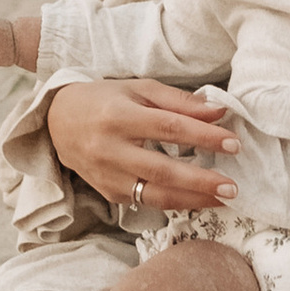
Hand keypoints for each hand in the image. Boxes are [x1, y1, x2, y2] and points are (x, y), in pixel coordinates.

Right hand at [43, 78, 239, 215]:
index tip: (233, 144)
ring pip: (154, 194)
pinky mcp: (108, 192)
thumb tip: (220, 111)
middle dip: (201, 181)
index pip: (169, 127)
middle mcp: (110, 149)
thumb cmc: (104, 99)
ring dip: (192, 200)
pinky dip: (174, 201)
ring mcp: (107, 175)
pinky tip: (197, 199)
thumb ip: (180, 101)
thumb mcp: (140, 89)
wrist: (56, 121)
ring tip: (223, 200)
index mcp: (119, 116)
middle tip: (232, 186)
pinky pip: (145, 201)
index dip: (203, 137)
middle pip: (162, 170)